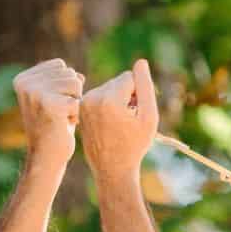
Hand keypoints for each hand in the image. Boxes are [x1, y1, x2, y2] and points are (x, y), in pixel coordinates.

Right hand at [13, 58, 84, 168]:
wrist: (46, 157)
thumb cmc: (54, 127)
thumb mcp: (55, 97)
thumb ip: (63, 80)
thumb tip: (79, 76)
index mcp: (22, 79)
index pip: (60, 65)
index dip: (64, 86)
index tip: (52, 105)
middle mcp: (26, 84)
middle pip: (69, 73)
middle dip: (71, 94)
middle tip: (57, 114)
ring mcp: (37, 93)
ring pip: (76, 83)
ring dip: (75, 103)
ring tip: (61, 118)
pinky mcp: (51, 105)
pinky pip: (79, 100)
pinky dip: (77, 115)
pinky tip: (63, 126)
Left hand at [78, 58, 157, 182]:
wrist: (112, 169)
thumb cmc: (135, 145)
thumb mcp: (149, 117)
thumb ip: (146, 87)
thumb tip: (140, 62)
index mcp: (109, 99)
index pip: (131, 77)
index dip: (139, 94)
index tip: (136, 114)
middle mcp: (92, 98)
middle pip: (118, 80)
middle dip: (127, 95)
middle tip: (128, 121)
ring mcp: (84, 103)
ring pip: (110, 87)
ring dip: (118, 100)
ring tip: (119, 123)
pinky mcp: (81, 108)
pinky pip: (100, 95)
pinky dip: (108, 104)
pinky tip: (109, 123)